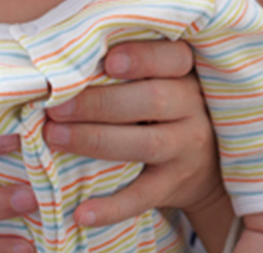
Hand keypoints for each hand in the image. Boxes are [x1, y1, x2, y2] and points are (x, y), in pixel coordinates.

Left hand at [44, 40, 230, 237]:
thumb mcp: (165, 79)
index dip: (143, 58)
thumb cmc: (168, 106)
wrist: (208, 163)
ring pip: (145, 144)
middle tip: (57, 105)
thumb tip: (72, 52)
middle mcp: (193, 107)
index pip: (175, 58)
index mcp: (188, 74)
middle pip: (152, 100)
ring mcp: (187, 147)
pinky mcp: (176, 184)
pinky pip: (144, 196)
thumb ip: (135, 65)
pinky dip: (112, 206)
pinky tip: (81, 211)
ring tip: (54, 135)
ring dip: (96, 139)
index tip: (108, 60)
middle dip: (100, 102)